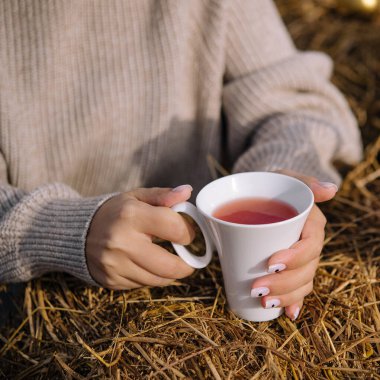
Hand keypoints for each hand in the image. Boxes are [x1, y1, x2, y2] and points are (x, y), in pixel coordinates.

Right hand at [86, 185, 194, 289]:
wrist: (75, 232)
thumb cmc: (114, 212)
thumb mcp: (136, 197)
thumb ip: (163, 195)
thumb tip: (187, 191)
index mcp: (131, 215)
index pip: (174, 228)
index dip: (187, 231)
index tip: (186, 233)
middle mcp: (122, 242)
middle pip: (169, 265)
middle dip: (186, 264)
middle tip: (188, 259)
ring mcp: (115, 265)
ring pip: (158, 280)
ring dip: (170, 273)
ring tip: (170, 261)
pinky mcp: (111, 280)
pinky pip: (143, 285)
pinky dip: (152, 277)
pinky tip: (148, 265)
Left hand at [250, 170, 337, 319]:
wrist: (263, 192)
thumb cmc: (274, 185)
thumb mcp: (286, 177)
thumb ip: (305, 181)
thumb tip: (331, 190)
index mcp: (312, 224)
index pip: (311, 244)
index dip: (295, 257)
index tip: (270, 264)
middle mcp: (309, 243)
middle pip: (306, 269)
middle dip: (284, 283)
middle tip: (257, 288)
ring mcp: (301, 257)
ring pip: (303, 281)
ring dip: (287, 296)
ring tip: (264, 302)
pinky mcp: (290, 266)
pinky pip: (299, 287)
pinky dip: (295, 301)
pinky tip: (289, 313)